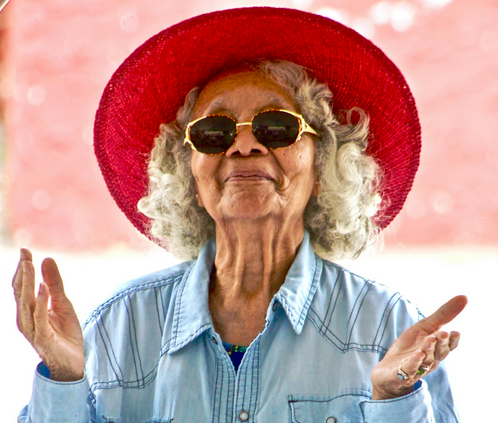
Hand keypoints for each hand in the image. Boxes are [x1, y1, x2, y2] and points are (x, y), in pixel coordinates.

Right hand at [12, 248, 84, 381]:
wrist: (73, 361)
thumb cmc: (64, 333)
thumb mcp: (63, 303)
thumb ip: (55, 283)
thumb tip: (47, 259)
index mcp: (28, 310)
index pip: (21, 286)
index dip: (22, 268)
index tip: (25, 250)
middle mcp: (26, 319)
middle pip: (20, 292)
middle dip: (21, 272)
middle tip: (24, 254)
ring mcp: (32, 329)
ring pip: (26, 303)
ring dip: (26, 284)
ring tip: (29, 265)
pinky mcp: (43, 337)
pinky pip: (40, 317)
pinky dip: (41, 302)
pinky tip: (43, 288)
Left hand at [371, 295, 467, 399]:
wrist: (388, 371)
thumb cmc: (410, 348)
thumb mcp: (424, 327)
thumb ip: (442, 315)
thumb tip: (464, 297)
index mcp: (436, 349)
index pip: (448, 346)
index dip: (452, 340)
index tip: (456, 332)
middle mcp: (429, 359)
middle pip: (438, 352)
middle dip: (441, 342)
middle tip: (443, 333)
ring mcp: (416, 368)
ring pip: (425, 359)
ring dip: (428, 349)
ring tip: (430, 338)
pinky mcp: (402, 373)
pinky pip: (409, 368)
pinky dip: (413, 362)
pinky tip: (416, 354)